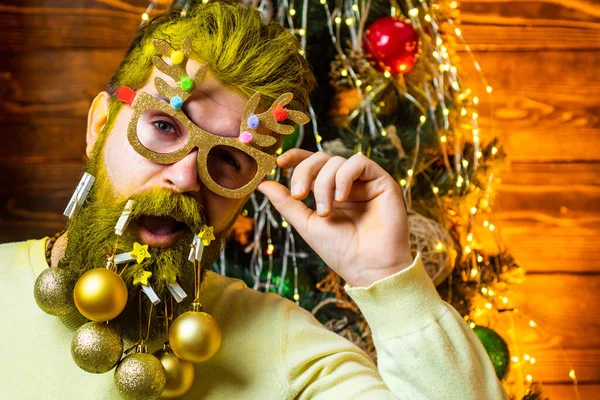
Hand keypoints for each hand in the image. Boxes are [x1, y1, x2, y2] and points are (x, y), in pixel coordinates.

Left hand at [257, 149, 413, 286]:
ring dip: (324, 184)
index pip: (312, 163)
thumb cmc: (341, 251)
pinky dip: (344, 177)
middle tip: (299, 195)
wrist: (369, 267)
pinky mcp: (382, 181)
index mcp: (330, 191)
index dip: (296, 156)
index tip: (279, 163)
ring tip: (325, 211)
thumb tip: (262, 183)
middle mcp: (348, 183)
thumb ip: (287, 203)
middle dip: (305, 172)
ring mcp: (365, 181)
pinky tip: (341, 198)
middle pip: (321, 158)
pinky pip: (359, 162)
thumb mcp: (307, 224)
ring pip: (336, 161)